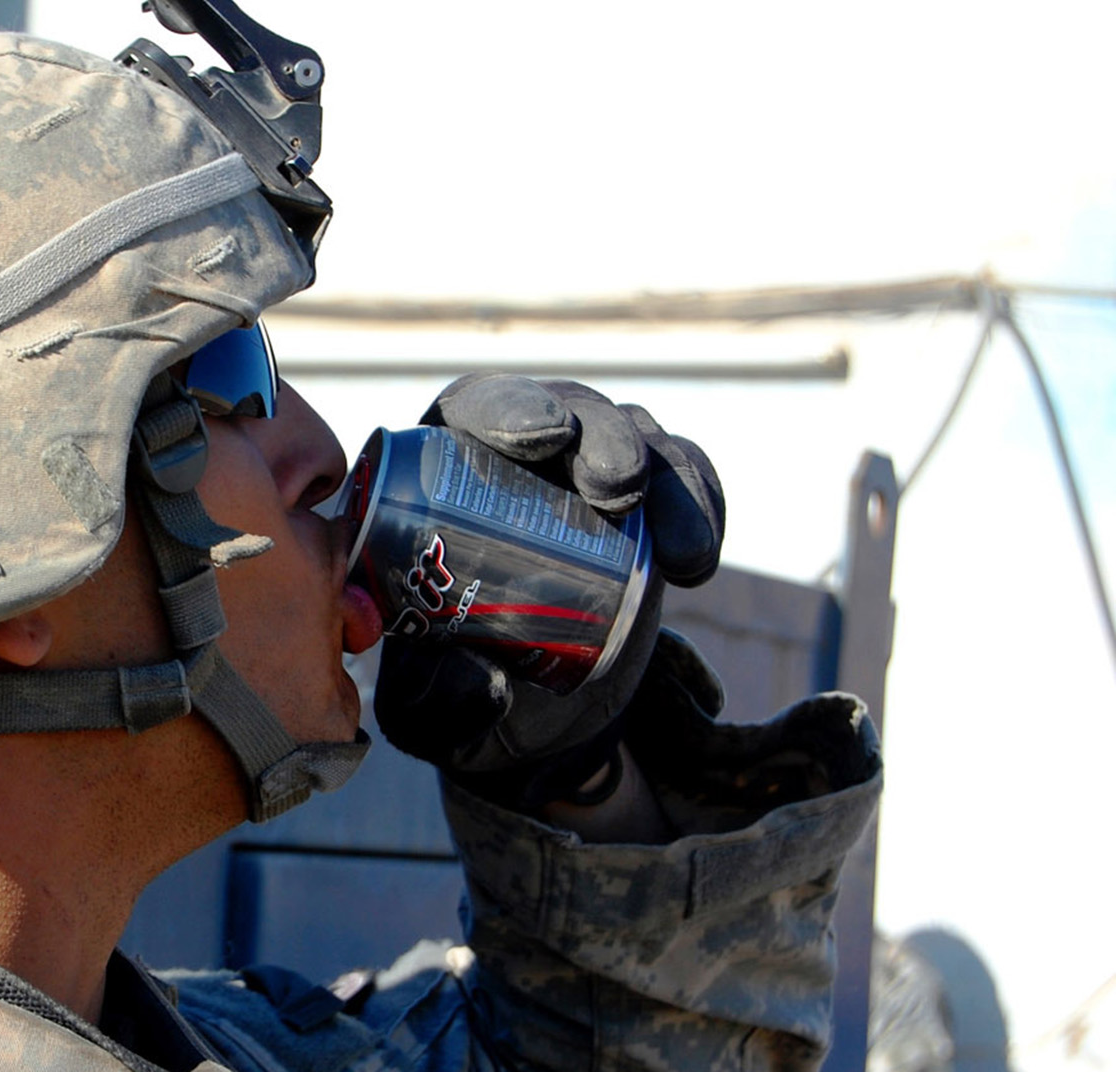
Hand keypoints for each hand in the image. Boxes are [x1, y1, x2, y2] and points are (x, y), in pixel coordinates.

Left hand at [373, 376, 724, 805]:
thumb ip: (433, 693)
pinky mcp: (649, 508)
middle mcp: (520, 457)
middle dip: (601, 437)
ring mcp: (589, 475)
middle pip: (566, 410)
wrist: (532, 721)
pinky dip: (702, 506)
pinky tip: (697, 560)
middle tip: (617, 489)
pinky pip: (686, 481)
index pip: (473, 409)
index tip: (540, 438)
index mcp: (443, 474)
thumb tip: (482, 682)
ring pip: (636, 437)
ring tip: (679, 551)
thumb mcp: (426, 705)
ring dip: (665, 479)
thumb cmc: (454, 693)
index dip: (506, 406)